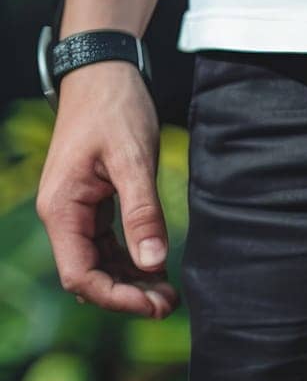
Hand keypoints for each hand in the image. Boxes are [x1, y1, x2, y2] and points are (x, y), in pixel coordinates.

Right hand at [35, 60, 177, 317]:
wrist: (104, 75)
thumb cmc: (115, 110)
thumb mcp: (133, 161)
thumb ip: (143, 213)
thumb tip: (154, 262)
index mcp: (61, 209)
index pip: (80, 275)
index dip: (115, 297)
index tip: (154, 305)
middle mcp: (63, 215)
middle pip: (88, 275)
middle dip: (126, 294)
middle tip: (170, 304)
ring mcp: (77, 211)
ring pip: (99, 262)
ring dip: (131, 281)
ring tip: (169, 293)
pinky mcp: (94, 204)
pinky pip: (108, 244)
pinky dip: (131, 260)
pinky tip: (158, 268)